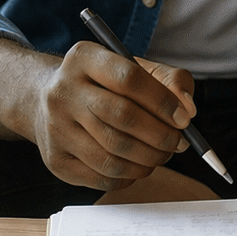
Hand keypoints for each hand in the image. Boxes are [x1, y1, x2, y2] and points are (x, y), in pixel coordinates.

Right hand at [30, 41, 197, 191]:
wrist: (50, 100)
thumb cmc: (103, 84)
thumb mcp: (135, 68)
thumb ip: (169, 80)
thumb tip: (187, 109)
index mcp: (84, 58)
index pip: (129, 78)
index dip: (162, 101)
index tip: (184, 118)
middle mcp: (63, 91)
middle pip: (121, 117)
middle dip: (160, 135)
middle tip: (178, 142)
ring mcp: (55, 127)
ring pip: (112, 154)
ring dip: (148, 160)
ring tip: (162, 154)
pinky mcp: (55, 160)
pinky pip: (102, 177)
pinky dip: (130, 176)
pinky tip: (138, 165)